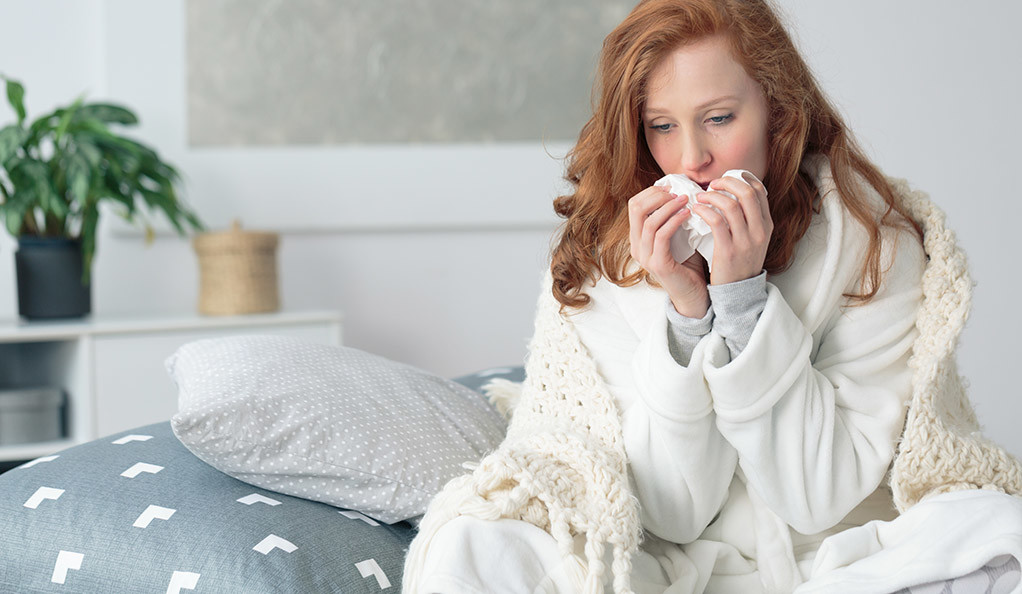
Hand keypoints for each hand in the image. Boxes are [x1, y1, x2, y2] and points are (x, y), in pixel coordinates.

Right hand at [627, 185, 709, 317]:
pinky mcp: (658, 264)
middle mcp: (636, 246)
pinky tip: (688, 214)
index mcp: (638, 238)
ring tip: (686, 199)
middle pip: (636, 208)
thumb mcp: (679, 236)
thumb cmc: (689, 264)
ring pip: (649, 221)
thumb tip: (682, 190)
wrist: (694, 294)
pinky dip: (675, 221)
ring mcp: (645, 256)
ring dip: (669, 206)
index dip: (652, 192)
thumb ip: (674, 218)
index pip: (635, 205)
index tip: (672, 186)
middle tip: (677, 191)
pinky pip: (661, 235)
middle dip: (657, 195)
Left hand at [690, 172, 772, 285]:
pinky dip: (704, 211)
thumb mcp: (753, 239)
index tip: (726, 179)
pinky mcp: (728, 251)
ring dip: (712, 196)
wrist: (738, 292)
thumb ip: (748, 219)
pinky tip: (696, 209)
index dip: (741, 179)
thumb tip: (731, 193)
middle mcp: (760, 231)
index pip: (759, 190)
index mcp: (767, 225)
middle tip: (712, 184)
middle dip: (727, 182)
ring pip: (731, 205)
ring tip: (700, 197)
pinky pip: (716, 221)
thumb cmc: (739, 262)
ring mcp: (746, 241)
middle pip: (747, 193)